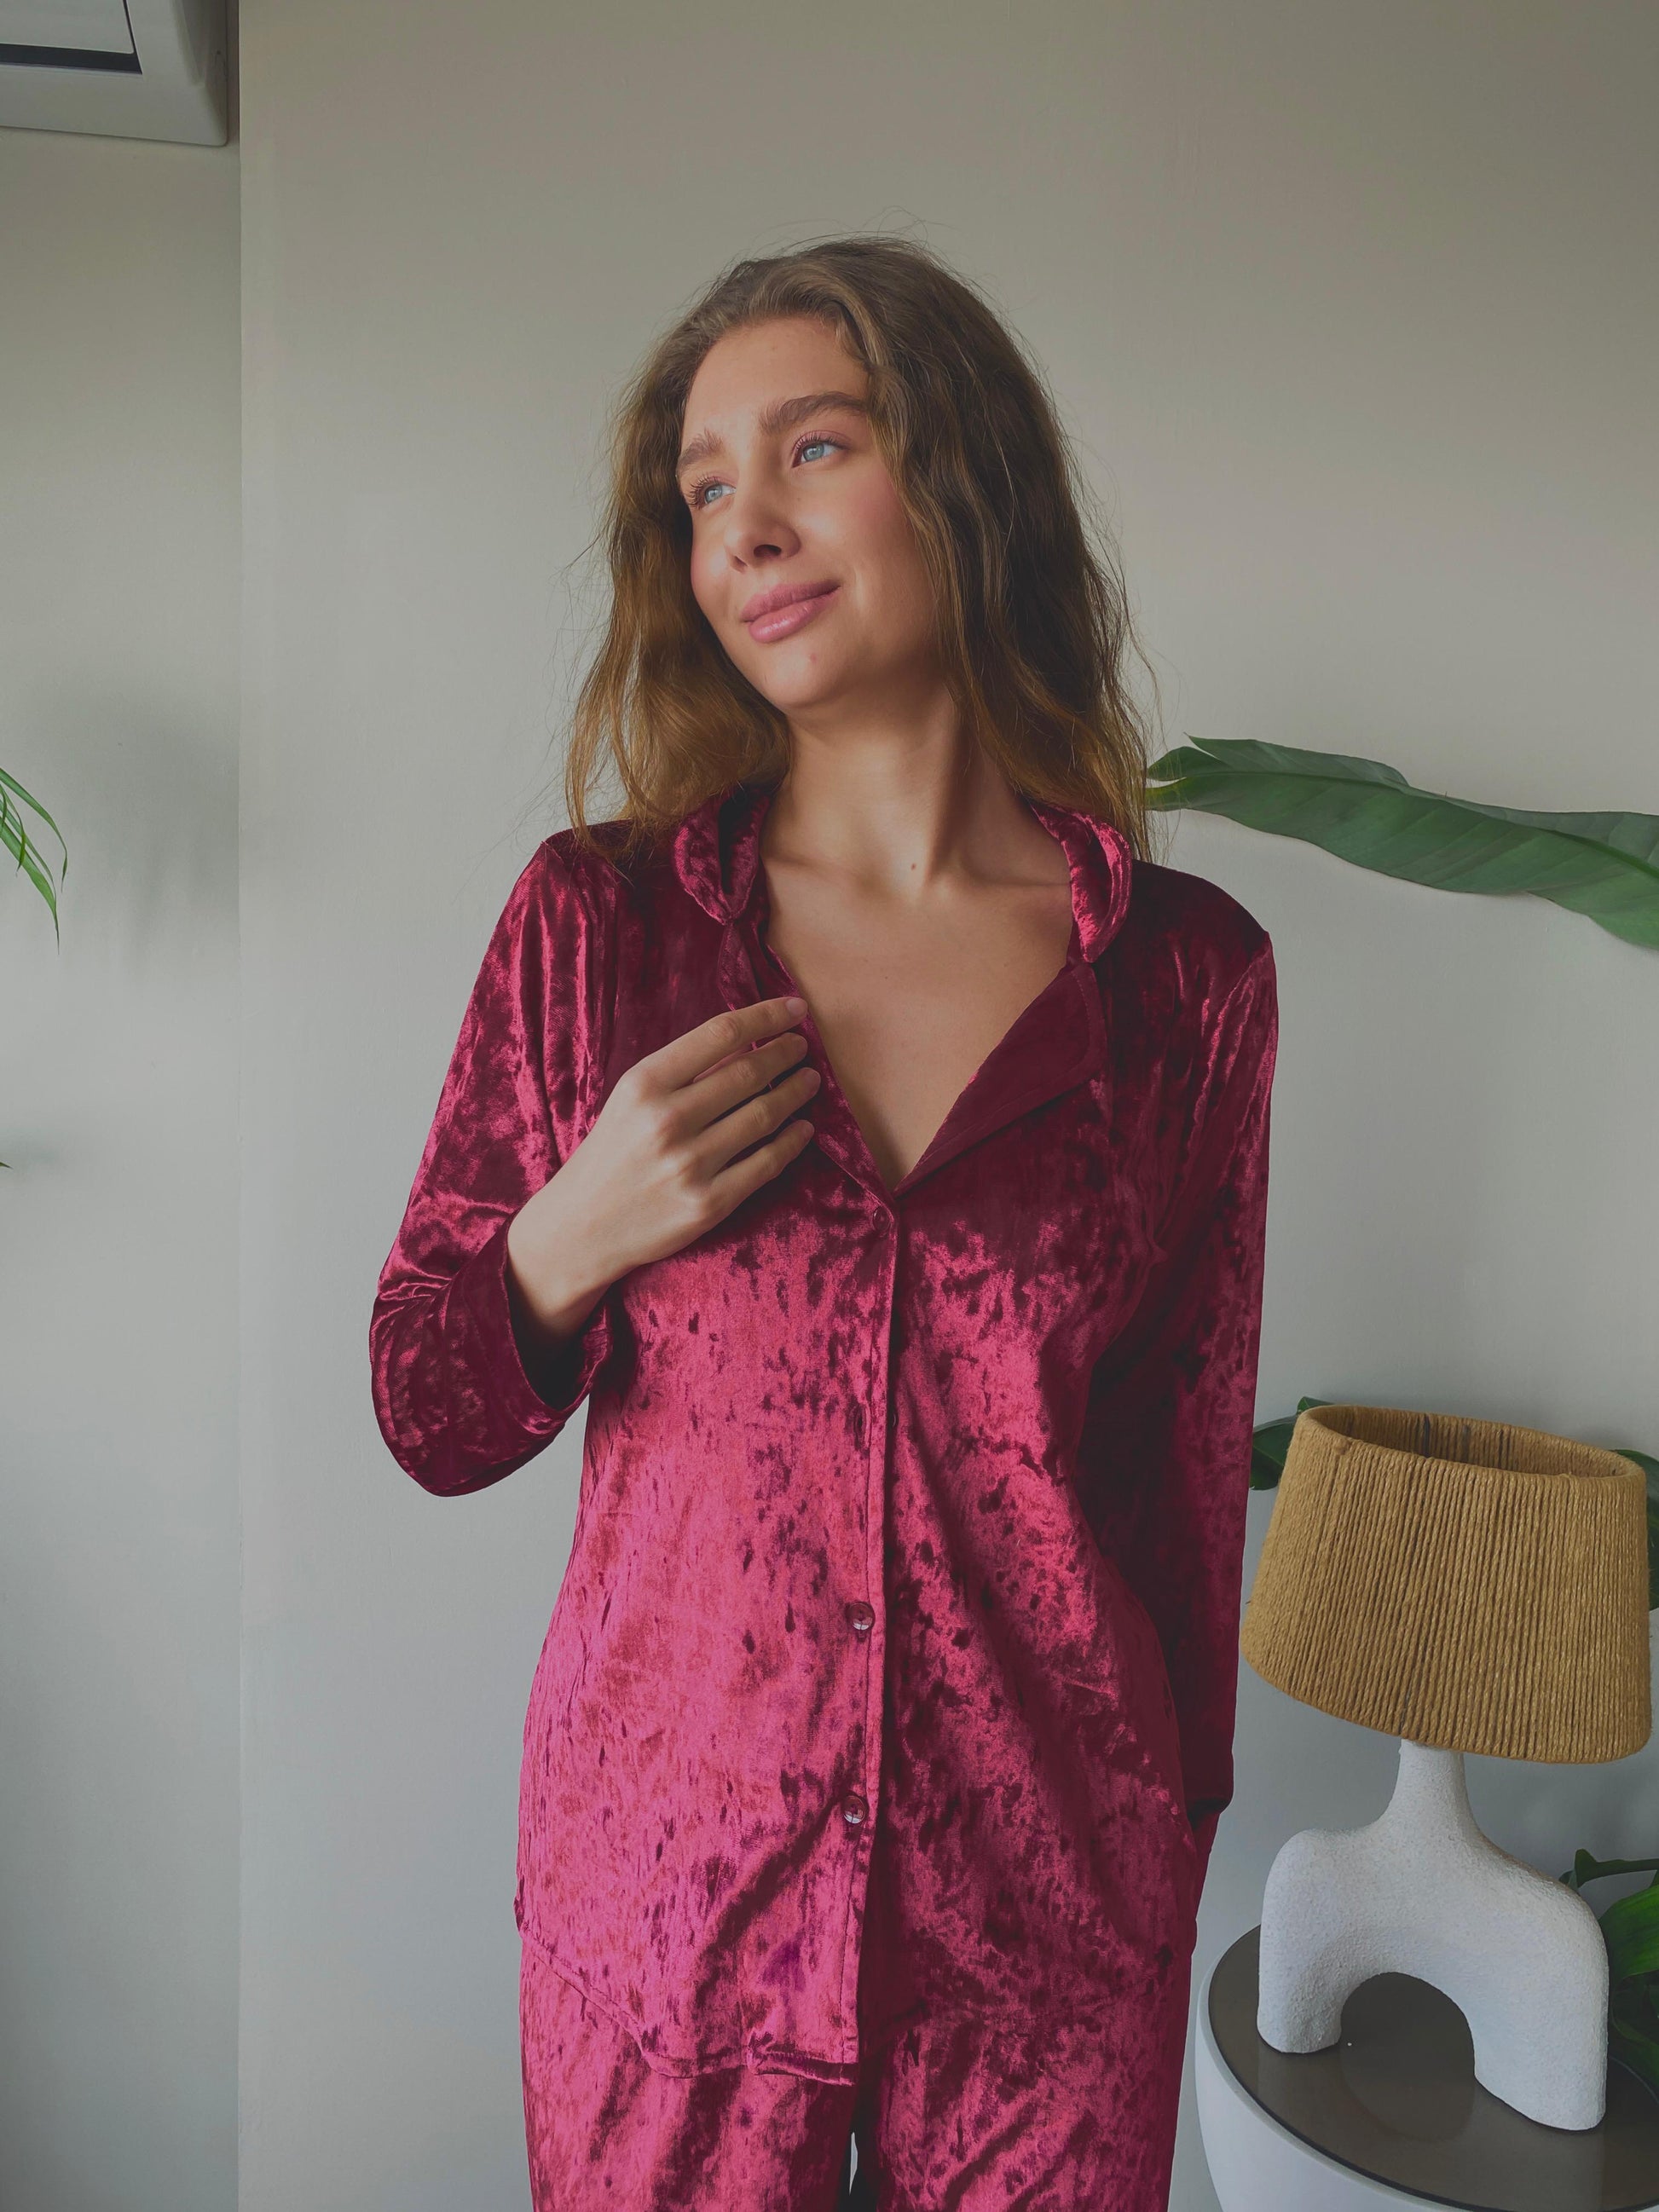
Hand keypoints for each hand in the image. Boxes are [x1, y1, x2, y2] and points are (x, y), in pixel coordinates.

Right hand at [505, 995, 819, 1346]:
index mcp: (644, 1084)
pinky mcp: (708, 1204)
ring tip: (808, 1080)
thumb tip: (748, 1040)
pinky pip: (767, 1163)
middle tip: (802, 1046)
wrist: (581, 1227)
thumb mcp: (629, 1099)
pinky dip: (793, 1140)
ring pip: (765, 1115)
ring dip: (796, 1092)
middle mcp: (667, 1121)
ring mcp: (690, 1165)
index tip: (795, 1008)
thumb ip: (681, 1072)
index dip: (766, 1016)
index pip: (721, 1034)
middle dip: (785, 1053)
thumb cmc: (611, 1154)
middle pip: (748, 1072)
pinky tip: (804, 1128)